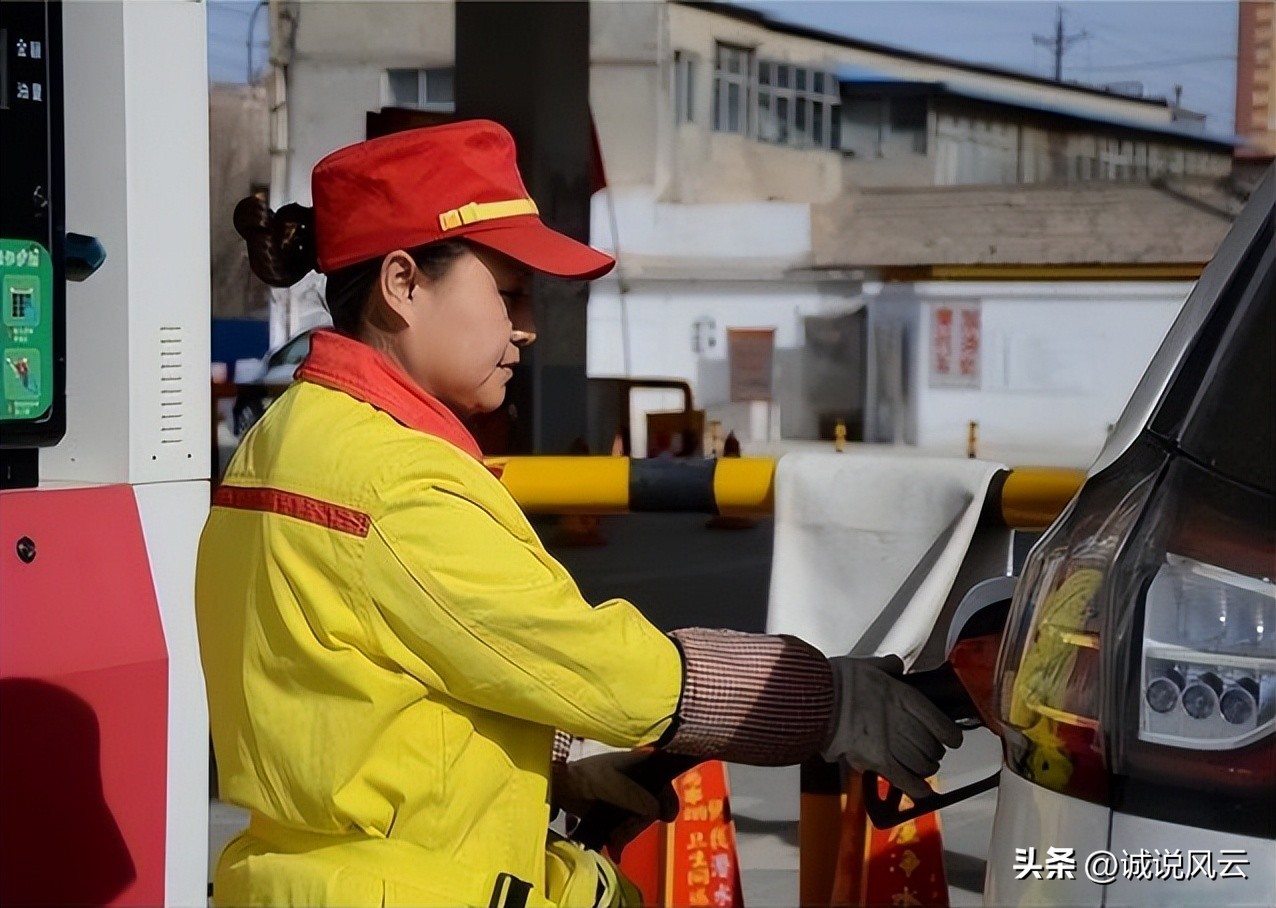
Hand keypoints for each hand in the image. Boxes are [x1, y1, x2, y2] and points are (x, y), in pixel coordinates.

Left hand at [553, 749, 678, 853]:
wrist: (561, 788)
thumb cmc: (585, 776)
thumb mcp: (609, 782)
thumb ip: (633, 795)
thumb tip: (655, 810)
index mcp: (642, 762)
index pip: (665, 779)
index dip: (667, 797)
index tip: (666, 816)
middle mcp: (640, 778)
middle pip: (654, 804)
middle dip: (639, 822)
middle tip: (626, 831)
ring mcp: (630, 796)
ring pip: (641, 818)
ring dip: (629, 832)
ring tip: (615, 839)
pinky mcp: (619, 811)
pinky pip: (629, 825)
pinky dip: (623, 836)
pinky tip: (615, 844)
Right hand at [821, 655, 963, 801]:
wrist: (814, 698)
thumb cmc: (836, 680)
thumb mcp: (866, 665)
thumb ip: (886, 667)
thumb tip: (895, 666)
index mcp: (902, 696)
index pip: (938, 720)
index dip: (949, 734)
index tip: (952, 739)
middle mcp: (901, 720)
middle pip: (930, 744)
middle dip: (934, 751)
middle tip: (930, 752)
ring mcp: (890, 742)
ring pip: (921, 762)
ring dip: (925, 768)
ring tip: (923, 768)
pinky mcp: (877, 760)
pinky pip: (904, 778)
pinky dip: (916, 787)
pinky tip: (922, 791)